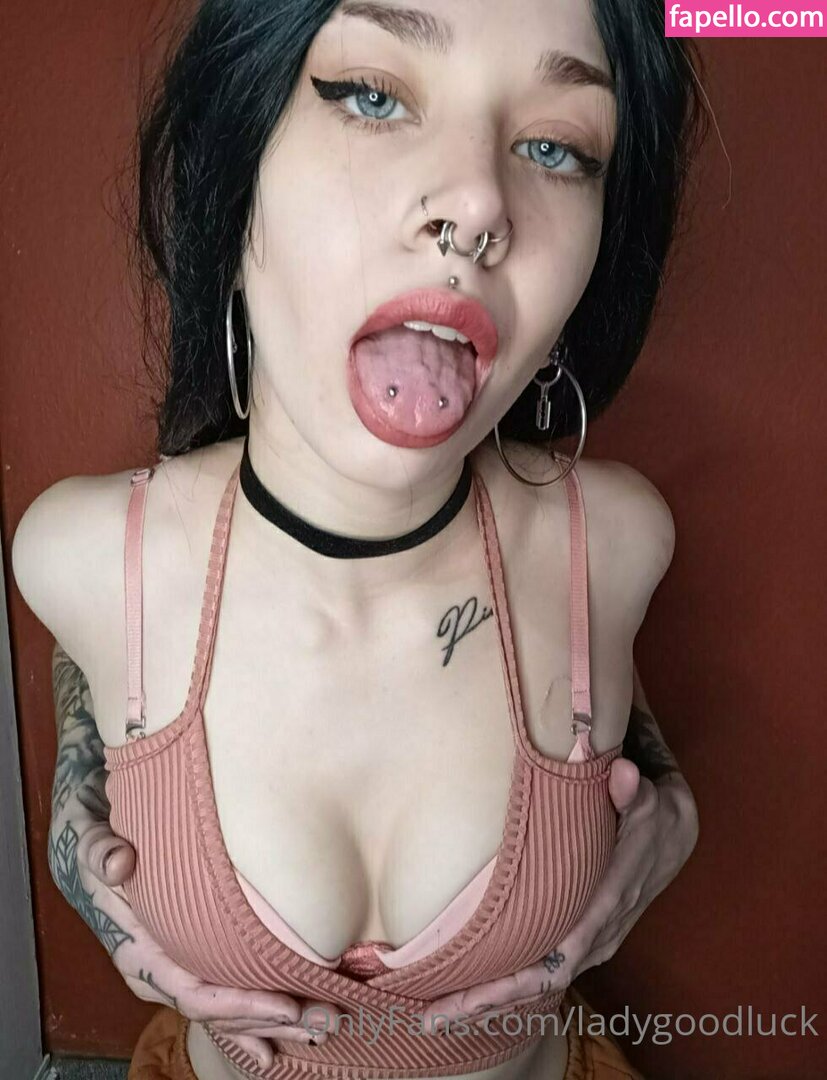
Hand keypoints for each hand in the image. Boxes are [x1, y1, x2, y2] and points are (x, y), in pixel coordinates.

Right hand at [54, 810, 345, 1070]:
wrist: (90, 854)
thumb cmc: (100, 847)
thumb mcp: (94, 841)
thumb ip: (102, 852)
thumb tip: (118, 864)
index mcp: (138, 953)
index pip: (194, 992)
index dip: (241, 1004)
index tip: (286, 1005)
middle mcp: (154, 975)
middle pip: (216, 1013)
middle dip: (267, 1022)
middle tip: (321, 1022)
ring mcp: (169, 975)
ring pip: (221, 1014)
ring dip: (267, 1025)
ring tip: (316, 1028)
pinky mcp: (184, 966)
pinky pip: (217, 1004)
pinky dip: (246, 1025)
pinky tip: (272, 1048)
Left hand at [420, 757, 699, 1031]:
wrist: (679, 835)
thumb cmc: (656, 816)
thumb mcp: (652, 801)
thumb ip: (632, 792)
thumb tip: (625, 776)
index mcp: (609, 902)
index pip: (561, 953)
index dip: (518, 978)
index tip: (475, 993)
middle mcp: (599, 932)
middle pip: (541, 981)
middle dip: (489, 1001)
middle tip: (432, 1017)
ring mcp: (594, 940)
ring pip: (541, 983)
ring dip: (494, 1000)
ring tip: (439, 1014)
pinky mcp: (587, 937)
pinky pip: (546, 972)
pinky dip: (512, 989)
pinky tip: (478, 996)